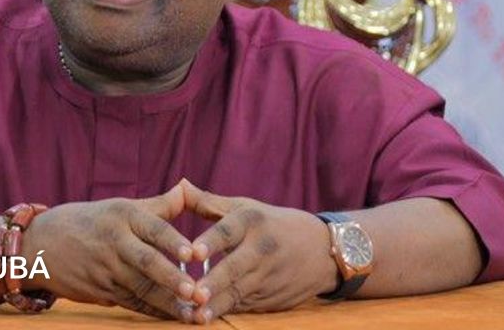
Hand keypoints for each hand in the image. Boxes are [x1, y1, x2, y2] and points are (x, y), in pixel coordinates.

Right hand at [23, 183, 197, 320]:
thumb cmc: (87, 221)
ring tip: (194, 314)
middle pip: (146, 262)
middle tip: (195, 291)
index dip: (173, 242)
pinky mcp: (101, 291)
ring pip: (142, 289)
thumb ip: (158, 205)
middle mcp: (115, 243)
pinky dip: (154, 312)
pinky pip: (132, 304)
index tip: (194, 254)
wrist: (38, 245)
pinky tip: (175, 317)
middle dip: (171, 278)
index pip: (153, 228)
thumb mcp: (118, 207)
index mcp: (122, 216)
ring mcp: (106, 270)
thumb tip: (187, 189)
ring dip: (169, 303)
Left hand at [181, 180, 336, 323]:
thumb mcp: (246, 207)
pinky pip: (246, 306)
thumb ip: (209, 202)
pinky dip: (227, 312)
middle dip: (215, 282)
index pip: (229, 231)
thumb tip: (179, 185)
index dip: (211, 242)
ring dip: (218, 305)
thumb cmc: (273, 224)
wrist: (323, 250)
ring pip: (240, 292)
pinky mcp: (271, 298)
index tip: (193, 253)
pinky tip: (207, 319)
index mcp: (252, 221)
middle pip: (235, 267)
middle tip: (193, 294)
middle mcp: (261, 249)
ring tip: (197, 316)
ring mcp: (268, 276)